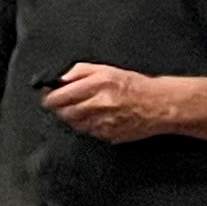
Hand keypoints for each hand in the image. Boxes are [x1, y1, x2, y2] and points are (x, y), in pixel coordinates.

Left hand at [41, 62, 181, 143]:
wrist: (158, 105)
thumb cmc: (134, 86)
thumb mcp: (107, 70)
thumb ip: (80, 71)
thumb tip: (60, 79)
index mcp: (98, 84)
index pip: (62, 95)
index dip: (50, 98)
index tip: (48, 97)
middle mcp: (99, 104)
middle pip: (64, 112)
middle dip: (60, 109)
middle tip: (62, 104)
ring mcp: (103, 123)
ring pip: (74, 124)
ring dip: (73, 118)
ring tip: (83, 110)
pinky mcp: (108, 136)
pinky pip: (87, 132)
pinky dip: (87, 126)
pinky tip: (96, 118)